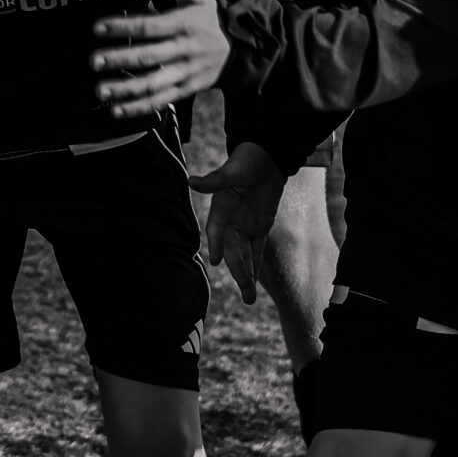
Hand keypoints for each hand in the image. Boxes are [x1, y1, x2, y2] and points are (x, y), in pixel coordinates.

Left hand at [91, 0, 226, 117]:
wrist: (239, 51)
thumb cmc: (209, 21)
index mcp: (183, 25)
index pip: (149, 26)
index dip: (123, 27)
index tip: (98, 27)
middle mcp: (183, 50)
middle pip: (148, 56)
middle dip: (119, 59)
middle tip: (94, 61)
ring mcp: (184, 72)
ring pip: (153, 83)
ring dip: (125, 89)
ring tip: (101, 90)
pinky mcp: (185, 89)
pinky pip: (161, 100)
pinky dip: (139, 107)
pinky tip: (117, 110)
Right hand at [191, 142, 287, 303]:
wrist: (267, 158)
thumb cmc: (246, 161)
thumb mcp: (231, 170)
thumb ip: (214, 180)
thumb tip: (190, 182)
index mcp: (220, 207)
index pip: (216, 230)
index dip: (217, 244)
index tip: (217, 261)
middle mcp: (230, 220)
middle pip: (233, 248)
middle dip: (238, 269)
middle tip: (244, 288)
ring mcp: (245, 225)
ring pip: (244, 254)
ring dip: (246, 275)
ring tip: (248, 299)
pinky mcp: (260, 227)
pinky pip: (257, 250)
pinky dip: (256, 265)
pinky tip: (254, 282)